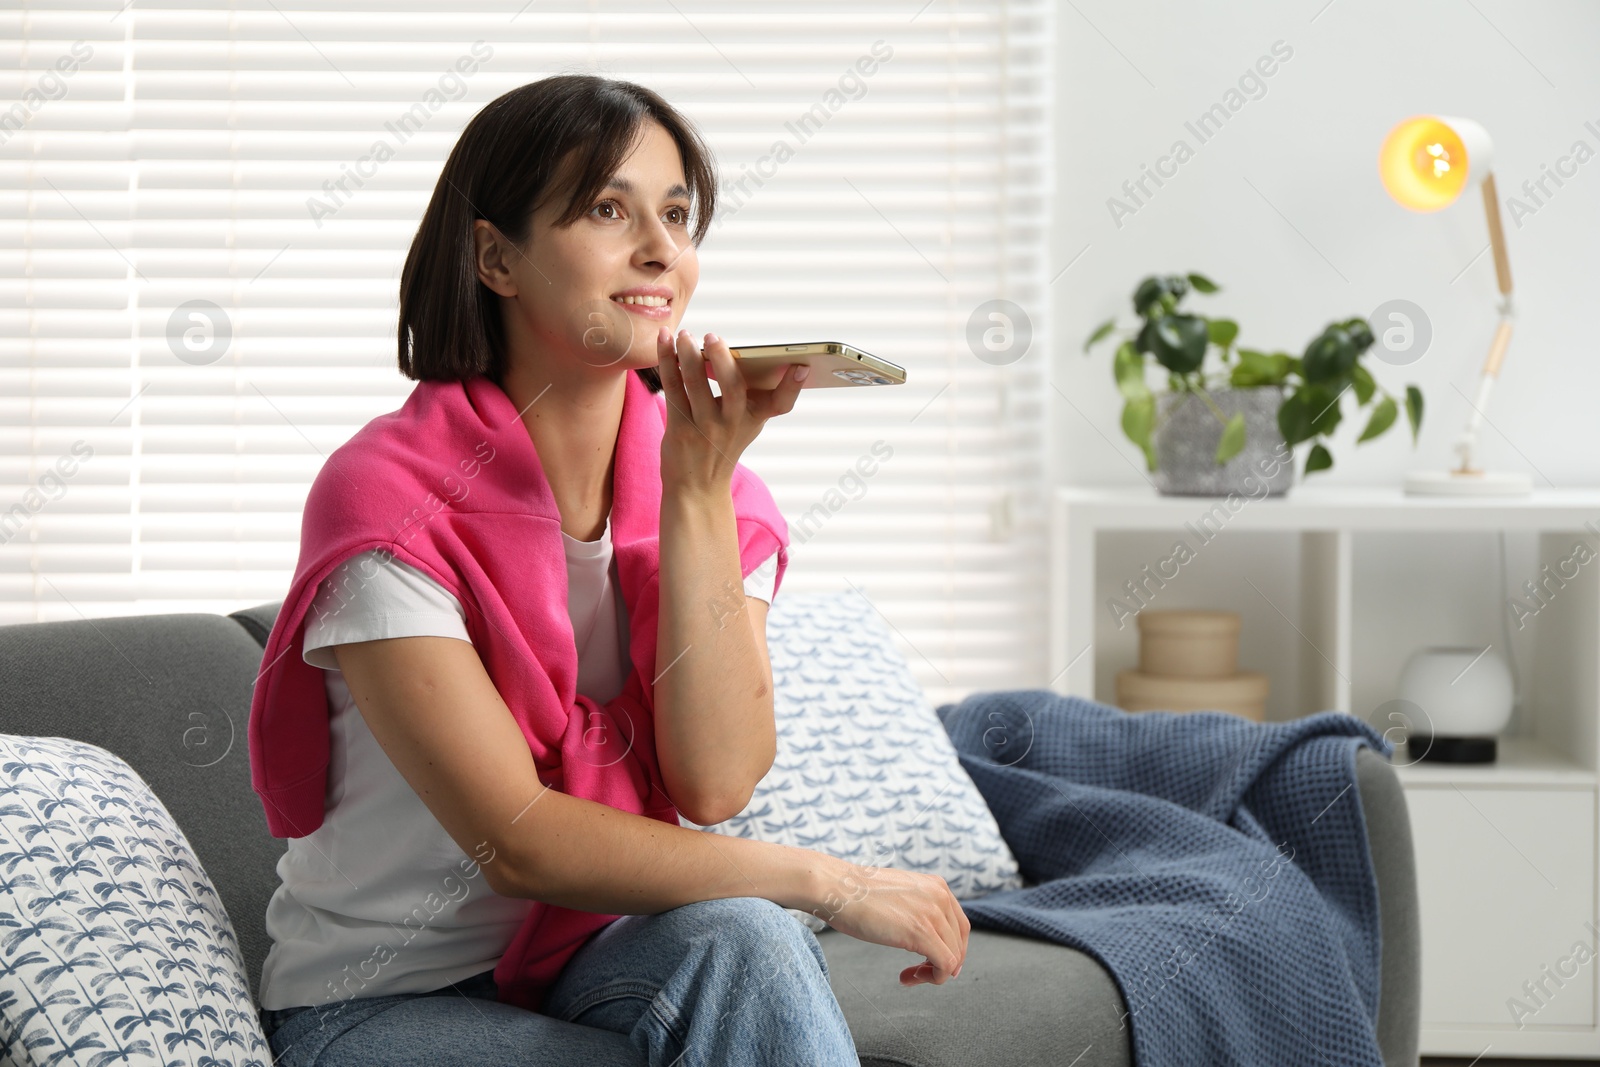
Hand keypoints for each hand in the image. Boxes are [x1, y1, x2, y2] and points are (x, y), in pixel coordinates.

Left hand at [655, 326, 804, 493]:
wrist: (697, 488)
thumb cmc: (721, 445)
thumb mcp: (744, 424)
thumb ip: (745, 394)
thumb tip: (727, 350)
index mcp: (754, 419)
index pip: (781, 404)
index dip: (793, 386)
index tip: (802, 367)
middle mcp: (733, 424)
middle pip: (732, 387)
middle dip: (723, 358)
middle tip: (713, 336)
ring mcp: (705, 428)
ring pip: (695, 384)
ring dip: (686, 354)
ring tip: (683, 334)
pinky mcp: (680, 429)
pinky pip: (673, 388)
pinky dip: (666, 361)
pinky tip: (664, 340)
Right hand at [807, 860, 969, 985]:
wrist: (837, 888)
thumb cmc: (856, 894)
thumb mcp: (899, 895)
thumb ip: (916, 907)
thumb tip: (922, 932)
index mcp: (937, 886)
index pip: (959, 925)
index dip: (952, 949)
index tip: (934, 963)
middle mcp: (941, 896)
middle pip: (959, 942)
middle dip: (943, 963)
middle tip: (921, 973)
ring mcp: (933, 914)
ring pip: (953, 957)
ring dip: (934, 973)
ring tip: (909, 976)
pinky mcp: (922, 933)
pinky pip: (944, 964)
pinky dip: (932, 978)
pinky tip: (908, 977)